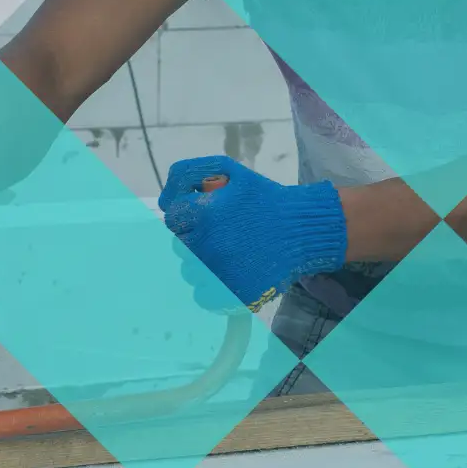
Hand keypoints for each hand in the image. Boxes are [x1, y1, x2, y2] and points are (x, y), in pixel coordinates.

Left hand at [159, 156, 347, 311]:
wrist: (303, 229)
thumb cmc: (264, 199)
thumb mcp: (227, 171)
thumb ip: (187, 176)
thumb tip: (163, 200)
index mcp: (204, 215)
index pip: (173, 219)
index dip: (190, 216)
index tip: (209, 216)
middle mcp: (207, 246)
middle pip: (181, 247)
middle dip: (197, 239)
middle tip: (224, 235)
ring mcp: (219, 274)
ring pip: (190, 272)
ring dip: (204, 264)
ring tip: (232, 253)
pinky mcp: (232, 296)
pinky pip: (204, 296)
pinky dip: (213, 288)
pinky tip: (232, 272)